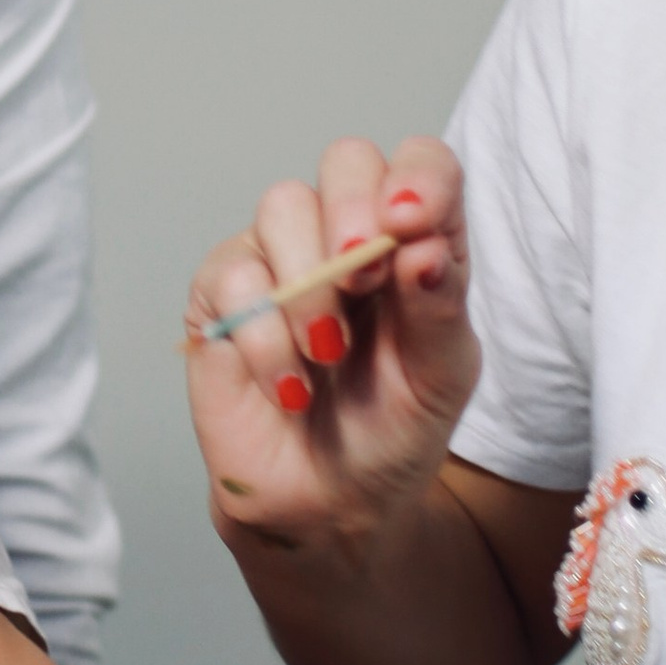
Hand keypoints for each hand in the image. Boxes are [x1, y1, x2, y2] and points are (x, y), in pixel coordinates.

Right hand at [183, 136, 477, 560]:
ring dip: (311, 285)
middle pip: (346, 160)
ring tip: (328, 355)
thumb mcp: (441, 378)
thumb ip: (439, 307)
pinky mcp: (224, 293)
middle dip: (354, 210)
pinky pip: (234, 275)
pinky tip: (289, 386)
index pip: (422, 165)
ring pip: (281, 204)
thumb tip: (423, 246)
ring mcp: (282, 256)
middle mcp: (347, 234)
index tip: (411, 223)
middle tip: (365, 280)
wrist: (326, 504)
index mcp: (414, 241)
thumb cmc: (393, 432)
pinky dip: (266, 337)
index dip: (417, 177)